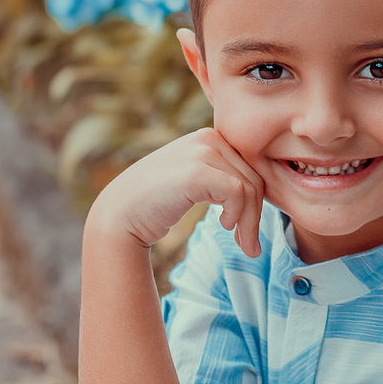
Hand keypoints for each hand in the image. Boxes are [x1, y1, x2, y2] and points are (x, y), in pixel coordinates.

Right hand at [86, 127, 263, 255]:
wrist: (119, 215)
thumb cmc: (157, 204)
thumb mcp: (195, 182)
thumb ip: (222, 178)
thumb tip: (263, 195)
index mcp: (210, 137)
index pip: (252, 168)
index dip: (258, 201)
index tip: (248, 230)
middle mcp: (207, 137)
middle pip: (255, 177)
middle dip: (256, 216)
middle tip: (250, 246)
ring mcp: (201, 151)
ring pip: (249, 188)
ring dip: (250, 222)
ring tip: (241, 243)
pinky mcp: (196, 171)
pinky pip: (237, 193)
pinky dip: (238, 215)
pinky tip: (224, 225)